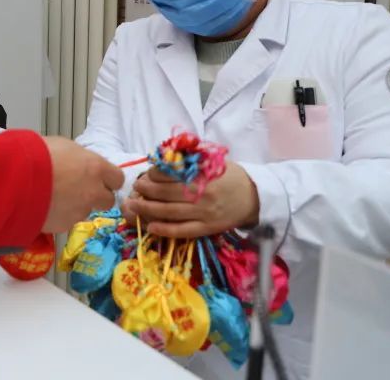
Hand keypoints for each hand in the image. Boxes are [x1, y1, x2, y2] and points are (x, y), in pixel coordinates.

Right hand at [41, 137, 124, 232]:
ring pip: (85, 211)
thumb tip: (81, 165)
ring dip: (75, 205)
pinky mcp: (64, 225)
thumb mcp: (64, 146)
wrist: (16, 178)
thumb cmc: (38, 154)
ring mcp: (79, 211)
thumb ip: (79, 159)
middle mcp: (93, 192)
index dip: (108, 179)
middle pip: (108, 200)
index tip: (98, 177)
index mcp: (96, 168)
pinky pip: (66, 220)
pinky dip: (59, 215)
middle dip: (96, 197)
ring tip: (54, 196)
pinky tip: (44, 205)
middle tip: (79, 190)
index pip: (118, 178)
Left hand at [123, 163, 259, 238]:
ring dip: (148, 209)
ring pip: (170, 212)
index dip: (154, 174)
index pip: (171, 174)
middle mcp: (202, 194)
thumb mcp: (213, 162)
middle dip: (146, 190)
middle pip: (166, 193)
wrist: (255, 197)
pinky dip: (165, 230)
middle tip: (136, 187)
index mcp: (203, 175)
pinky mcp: (207, 228)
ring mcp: (204, 213)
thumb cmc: (230, 176)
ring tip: (134, 206)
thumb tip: (163, 160)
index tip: (147, 174)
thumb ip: (190, 161)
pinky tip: (151, 227)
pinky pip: (183, 230)